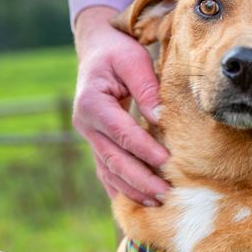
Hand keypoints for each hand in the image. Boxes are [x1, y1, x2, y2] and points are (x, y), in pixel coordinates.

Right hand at [73, 6, 169, 205]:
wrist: (97, 50)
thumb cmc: (118, 52)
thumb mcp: (133, 60)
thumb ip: (146, 88)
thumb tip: (159, 118)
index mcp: (91, 102)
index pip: (120, 132)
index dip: (143, 149)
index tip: (167, 161)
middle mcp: (85, 123)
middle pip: (113, 159)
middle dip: (140, 179)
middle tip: (165, 193)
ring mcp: (88, 136)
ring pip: (108, 170)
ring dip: (131, 189)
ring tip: (157, 202)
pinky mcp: (96, 142)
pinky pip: (106, 170)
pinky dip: (120, 188)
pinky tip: (138, 202)